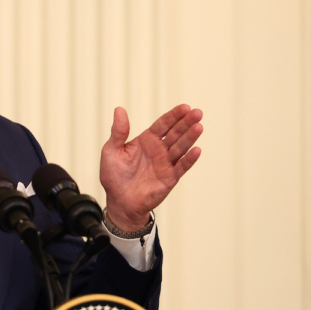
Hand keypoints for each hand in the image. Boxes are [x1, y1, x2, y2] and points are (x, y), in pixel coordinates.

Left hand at [99, 104, 202, 232]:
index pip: (163, 125)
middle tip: (197, 112)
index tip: (185, 107)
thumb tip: (119, 109)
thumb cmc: (114, 176)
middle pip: (175, 133)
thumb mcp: (111, 151)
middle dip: (186, 123)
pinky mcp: (170, 178)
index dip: (174, 116)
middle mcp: (158, 150)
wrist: (119, 202)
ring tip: (199, 126)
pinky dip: (189, 159)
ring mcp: (165, 164)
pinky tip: (196, 150)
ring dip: (190, 137)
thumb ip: (118, 131)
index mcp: (146, 141)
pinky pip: (181, 167)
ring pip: (180, 148)